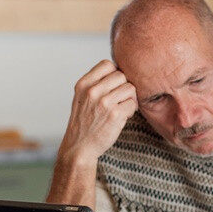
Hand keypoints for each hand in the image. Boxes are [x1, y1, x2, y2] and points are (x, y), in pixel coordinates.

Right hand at [46, 60, 138, 206]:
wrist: (79, 147)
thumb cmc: (84, 122)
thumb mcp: (82, 97)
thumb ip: (96, 83)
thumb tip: (120, 71)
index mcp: (83, 84)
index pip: (107, 64)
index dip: (114, 73)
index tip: (113, 86)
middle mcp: (92, 91)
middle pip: (121, 75)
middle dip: (124, 87)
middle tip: (120, 99)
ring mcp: (104, 103)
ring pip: (130, 88)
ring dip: (130, 98)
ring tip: (122, 107)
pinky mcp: (115, 115)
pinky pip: (133, 104)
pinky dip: (131, 110)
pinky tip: (123, 116)